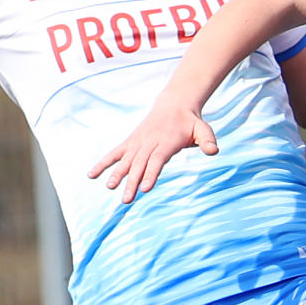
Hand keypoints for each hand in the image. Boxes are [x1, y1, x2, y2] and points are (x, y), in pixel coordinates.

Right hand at [88, 98, 216, 203]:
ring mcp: (138, 143)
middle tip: (127, 200)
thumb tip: (214, 151)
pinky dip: (103, 163)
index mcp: (167, 142)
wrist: (174, 105)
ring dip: (117, 174)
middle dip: (132, 182)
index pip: (157, 160)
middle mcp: (149, 142)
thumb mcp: (203, 129)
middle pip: (140, 165)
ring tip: (109, 187)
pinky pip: (115, 154)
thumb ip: (207, 140)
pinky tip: (91, 175)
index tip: (145, 189)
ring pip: (126, 160)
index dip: (151, 174)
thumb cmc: (191, 122)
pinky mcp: (130, 142)